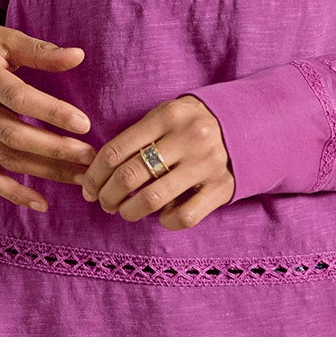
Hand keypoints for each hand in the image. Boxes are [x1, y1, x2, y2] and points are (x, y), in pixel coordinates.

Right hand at [0, 17, 94, 211]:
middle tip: (90, 156)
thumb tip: (78, 56)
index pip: (16, 97)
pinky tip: (42, 203)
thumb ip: (39, 51)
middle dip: (54, 149)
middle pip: (12, 135)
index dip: (51, 111)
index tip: (83, 123)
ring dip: (45, 171)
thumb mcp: (3, 38)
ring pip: (5, 159)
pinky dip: (13, 193)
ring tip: (82, 176)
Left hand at [79, 93, 236, 228]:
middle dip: (107, 196)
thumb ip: (136, 137)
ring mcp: (206, 164)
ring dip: (129, 211)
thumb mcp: (166, 116)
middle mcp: (187, 138)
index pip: (116, 151)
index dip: (94, 175)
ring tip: (125, 211)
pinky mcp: (221, 188)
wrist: (247, 124)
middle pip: (129, 177)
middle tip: (104, 202)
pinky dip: (165, 221)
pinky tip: (162, 214)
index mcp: (167, 115)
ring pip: (152, 200)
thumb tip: (96, 172)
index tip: (88, 187)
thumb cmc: (191, 124)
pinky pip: (184, 217)